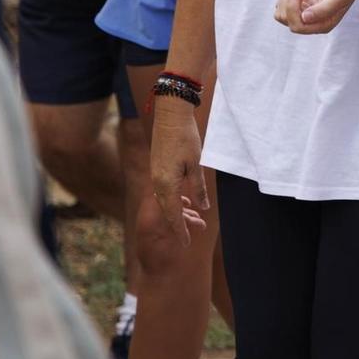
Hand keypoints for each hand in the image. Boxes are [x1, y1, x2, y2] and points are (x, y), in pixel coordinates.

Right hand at [148, 96, 208, 244]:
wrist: (170, 115)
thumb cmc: (186, 137)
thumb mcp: (196, 163)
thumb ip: (198, 187)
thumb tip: (202, 207)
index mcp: (166, 184)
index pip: (173, 214)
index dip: (180, 230)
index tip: (186, 244)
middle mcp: (157, 183)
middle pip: (168, 211)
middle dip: (181, 224)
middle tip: (198, 231)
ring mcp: (156, 175)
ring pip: (167, 201)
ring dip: (179, 211)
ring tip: (195, 219)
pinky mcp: (158, 168)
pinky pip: (165, 191)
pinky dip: (175, 199)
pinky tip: (186, 200)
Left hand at [275, 0, 358, 34]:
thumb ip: (324, 8)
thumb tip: (305, 18)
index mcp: (323, 24)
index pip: (297, 27)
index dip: (293, 10)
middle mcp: (313, 22)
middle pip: (287, 20)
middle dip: (290, 1)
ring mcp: (305, 13)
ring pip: (282, 14)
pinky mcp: (300, 4)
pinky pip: (282, 5)